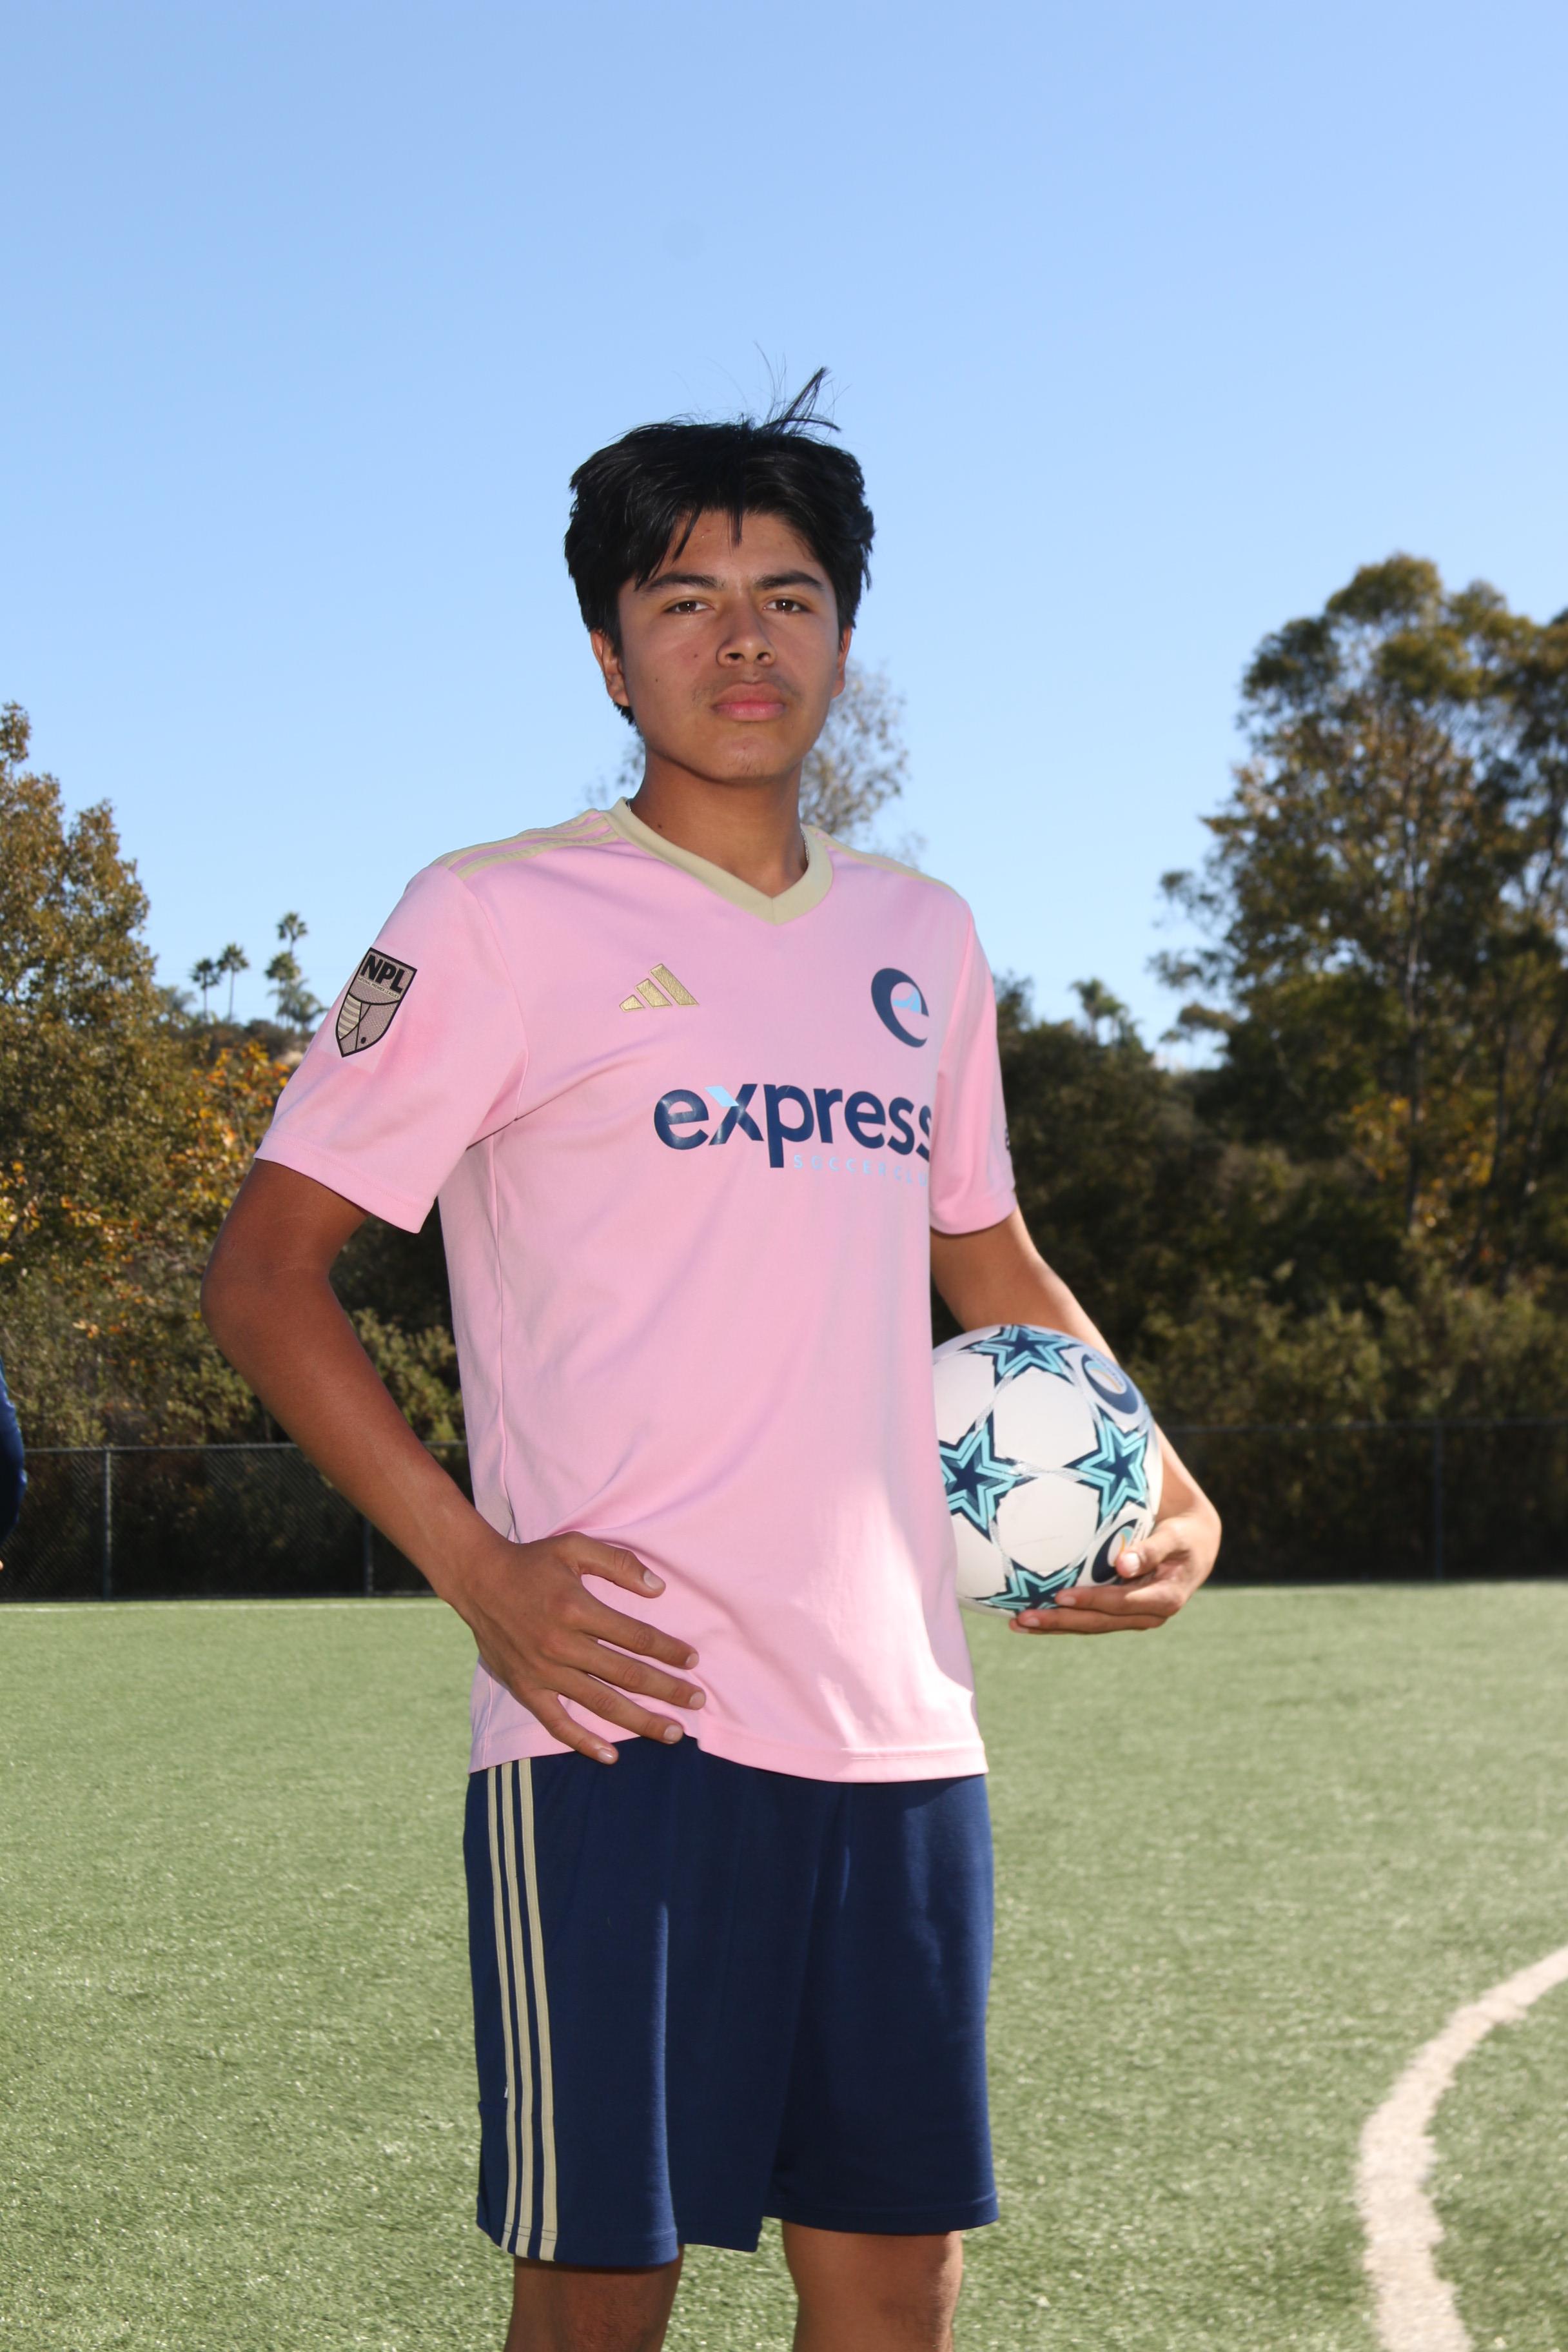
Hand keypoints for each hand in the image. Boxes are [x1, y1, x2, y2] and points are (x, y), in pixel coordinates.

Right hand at [447, 1526, 703, 1762]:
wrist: (477, 1580)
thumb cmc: (532, 1562)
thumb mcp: (575, 1546)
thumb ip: (619, 1564)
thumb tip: (658, 1589)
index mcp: (576, 1609)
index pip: (635, 1637)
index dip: (668, 1650)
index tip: (693, 1661)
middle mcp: (561, 1645)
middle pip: (626, 1675)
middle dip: (667, 1690)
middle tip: (697, 1702)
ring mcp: (542, 1671)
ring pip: (600, 1703)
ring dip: (639, 1721)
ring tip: (671, 1733)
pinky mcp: (525, 1688)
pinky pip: (557, 1723)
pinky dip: (583, 1742)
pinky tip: (610, 1755)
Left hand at [1011, 1505, 1219, 1635]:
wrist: (1196, 1548)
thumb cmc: (1184, 1535)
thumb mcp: (1175, 1538)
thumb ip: (1152, 1549)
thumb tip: (1123, 1565)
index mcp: (1164, 1599)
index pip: (1121, 1603)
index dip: (1091, 1601)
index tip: (1060, 1595)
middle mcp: (1148, 1615)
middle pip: (1099, 1622)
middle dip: (1061, 1622)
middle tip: (1023, 1618)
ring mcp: (1133, 1617)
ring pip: (1090, 1626)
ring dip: (1055, 1626)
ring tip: (1018, 1624)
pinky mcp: (1121, 1613)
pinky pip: (1089, 1619)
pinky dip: (1063, 1620)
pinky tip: (1033, 1619)